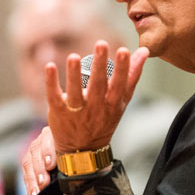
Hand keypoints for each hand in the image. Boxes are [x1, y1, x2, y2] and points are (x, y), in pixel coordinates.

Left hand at [21, 42, 148, 194]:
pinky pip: (54, 96)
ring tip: (73, 56)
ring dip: (73, 74)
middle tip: (101, 44)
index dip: (122, 68)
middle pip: (98, 86)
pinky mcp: (58, 112)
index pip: (119, 85)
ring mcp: (76, 111)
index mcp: (113, 104)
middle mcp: (95, 108)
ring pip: (74, 92)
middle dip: (99, 65)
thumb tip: (144, 52)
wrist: (83, 150)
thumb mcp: (122, 101)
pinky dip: (51, 82)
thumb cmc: (105, 119)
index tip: (123, 51)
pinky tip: (50, 66)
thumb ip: (132, 76)